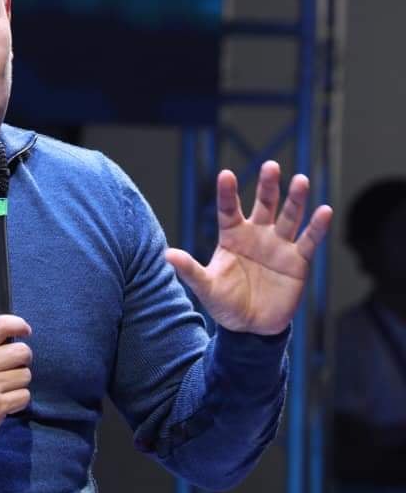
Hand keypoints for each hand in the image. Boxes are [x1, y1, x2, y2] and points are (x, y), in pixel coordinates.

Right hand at [0, 313, 32, 444]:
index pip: (1, 325)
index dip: (19, 325)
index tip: (24, 330)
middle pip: (22, 352)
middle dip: (22, 356)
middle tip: (14, 362)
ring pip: (25, 375)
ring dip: (18, 380)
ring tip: (4, 383)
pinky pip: (23, 397)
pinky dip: (17, 398)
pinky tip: (4, 398)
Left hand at [164, 161, 332, 335]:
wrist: (251, 328)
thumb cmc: (225, 304)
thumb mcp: (206, 287)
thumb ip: (189, 270)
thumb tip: (167, 255)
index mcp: (232, 236)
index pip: (228, 209)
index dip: (227, 192)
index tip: (226, 174)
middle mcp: (257, 235)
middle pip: (264, 204)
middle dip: (268, 185)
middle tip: (271, 165)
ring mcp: (279, 245)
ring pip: (289, 216)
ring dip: (295, 199)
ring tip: (300, 180)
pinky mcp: (298, 261)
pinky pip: (309, 240)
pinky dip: (317, 226)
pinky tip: (324, 210)